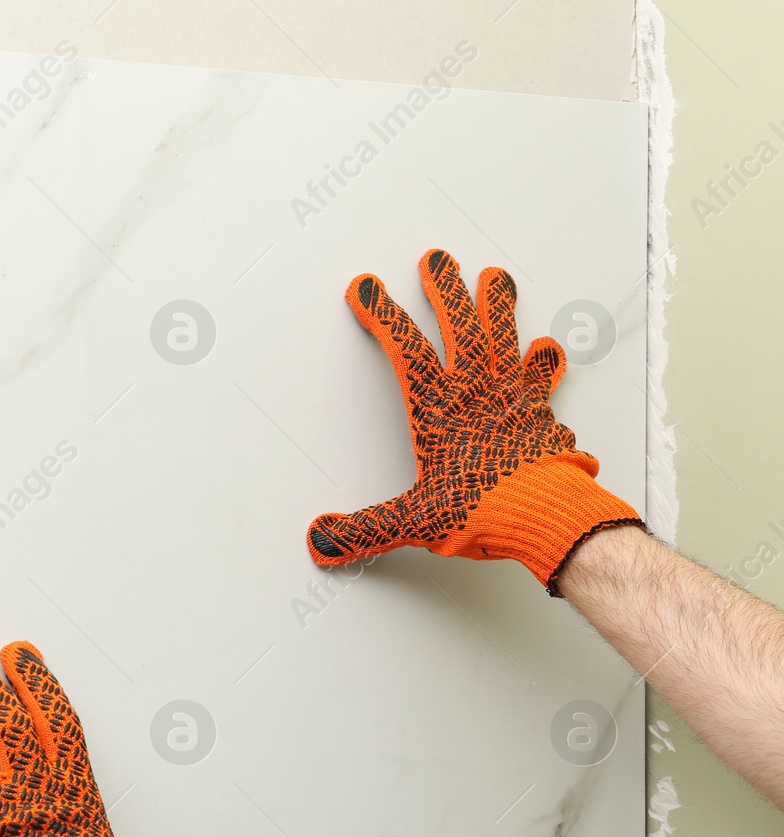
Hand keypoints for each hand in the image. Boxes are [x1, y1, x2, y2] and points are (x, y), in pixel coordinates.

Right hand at [306, 248, 642, 593]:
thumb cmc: (485, 508)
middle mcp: (474, 393)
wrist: (547, 515)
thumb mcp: (412, 521)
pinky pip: (543, 378)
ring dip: (497, 306)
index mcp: (437, 409)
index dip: (383, 315)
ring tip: (493, 277)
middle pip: (459, 327)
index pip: (405, 350)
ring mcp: (512, 397)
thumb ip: (366, 528)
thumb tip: (324, 540)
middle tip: (437, 261)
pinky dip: (544, 362)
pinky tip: (547, 345)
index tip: (367, 289)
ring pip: (503, 338)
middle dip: (444, 291)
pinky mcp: (541, 412)